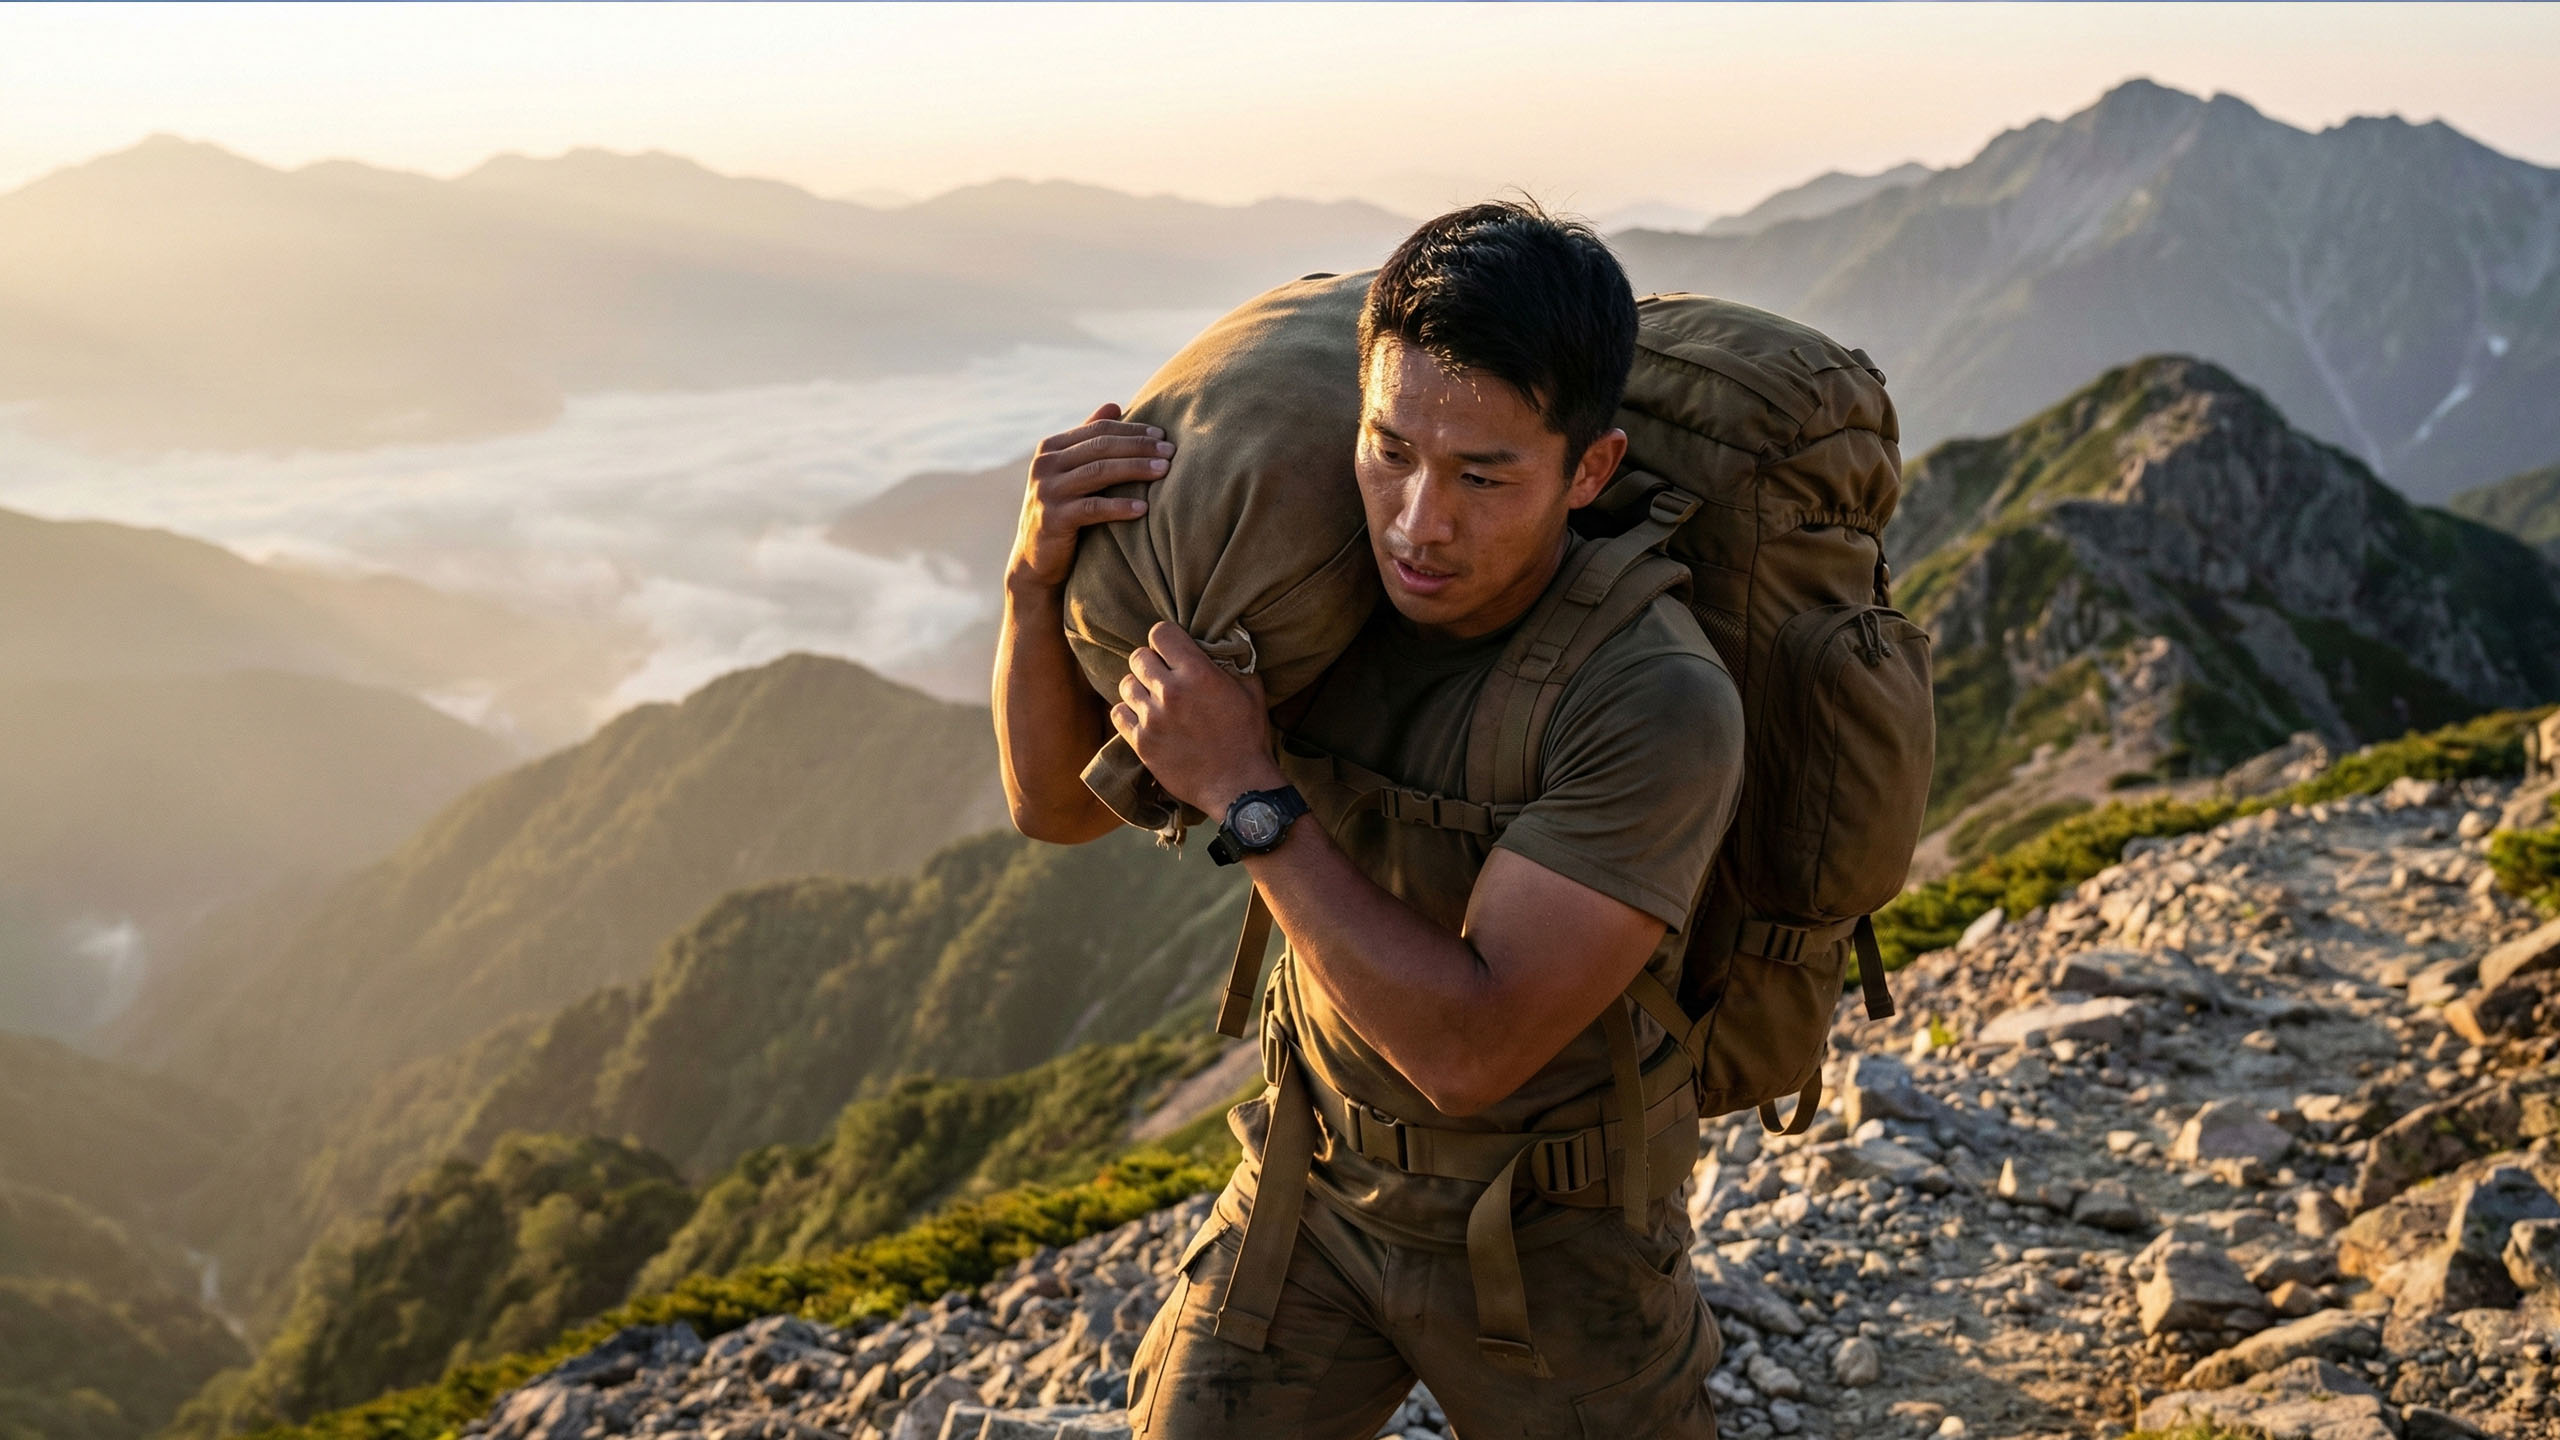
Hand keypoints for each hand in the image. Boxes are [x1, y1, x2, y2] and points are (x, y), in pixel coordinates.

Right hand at [1006, 403, 1172, 592]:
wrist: (1035, 560)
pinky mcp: (1052, 519)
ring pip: (1099, 472)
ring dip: (1135, 469)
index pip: (1098, 431)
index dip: (1132, 430)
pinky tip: (1144, 508)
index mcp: (1051, 448)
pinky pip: (1093, 508)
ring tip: (1164, 471)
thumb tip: (1114, 405)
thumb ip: (1088, 440)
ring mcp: (1047, 491)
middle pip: (1101, 447)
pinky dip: (1120, 506)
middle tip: (1171, 450)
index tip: (1162, 434)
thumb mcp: (1071, 472)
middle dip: (1139, 447)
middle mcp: (1045, 465)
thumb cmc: (1063, 511)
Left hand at [1110, 622, 1284, 817]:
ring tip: (1153, 698)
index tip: (1172, 650)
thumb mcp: (1251, 690)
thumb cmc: (1248, 737)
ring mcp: (1152, 718)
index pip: (1160, 633)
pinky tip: (1143, 717)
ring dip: (1139, 688)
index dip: (1166, 639)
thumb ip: (1234, 662)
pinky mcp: (1141, 743)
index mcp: (1197, 672)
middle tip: (1163, 675)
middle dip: (1151, 662)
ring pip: (1126, 684)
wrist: (1238, 785)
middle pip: (1138, 657)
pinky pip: (1118, 713)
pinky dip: (1128, 712)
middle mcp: (1170, 691)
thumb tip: (1223, 643)